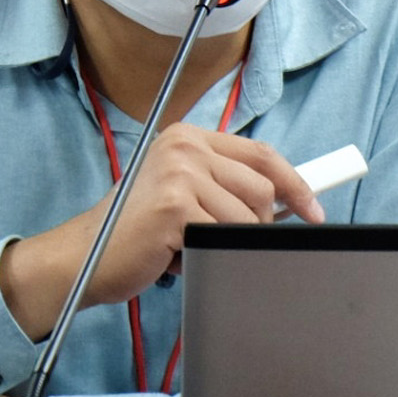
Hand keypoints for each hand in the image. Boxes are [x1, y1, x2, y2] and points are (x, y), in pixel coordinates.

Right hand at [0, 123, 321, 337]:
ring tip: (188, 246)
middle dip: (260, 224)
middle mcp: (183, 146)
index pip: (261, 154)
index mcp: (187, 137)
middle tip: (232, 242)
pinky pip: (224, 236)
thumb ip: (225, 187)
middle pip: (261, 187)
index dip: (294, 183)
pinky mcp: (175, 205)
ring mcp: (179, 173)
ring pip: (247, 216)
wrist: (83, 258)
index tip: (314, 210)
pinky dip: (207, 253)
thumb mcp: (182, 195)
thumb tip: (286, 198)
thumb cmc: (135, 233)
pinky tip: (174, 254)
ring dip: (228, 242)